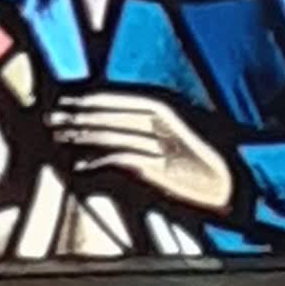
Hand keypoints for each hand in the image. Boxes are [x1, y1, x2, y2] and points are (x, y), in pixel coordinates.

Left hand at [47, 90, 238, 216]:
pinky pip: (122, 160)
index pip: (120, 99)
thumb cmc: (203, 165)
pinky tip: (82, 167)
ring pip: (112, 134)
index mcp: (166, 109)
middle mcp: (162, 122)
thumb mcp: (175, 139)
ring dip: (83, 136)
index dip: (90, 99)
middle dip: (78, 115)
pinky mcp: (160, 169)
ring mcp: (161, 145)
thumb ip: (148, 131)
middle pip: (111, 114)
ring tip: (61, 137)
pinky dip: (99, 162)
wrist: (232, 187)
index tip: (66, 99)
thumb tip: (114, 130)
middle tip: (52, 117)